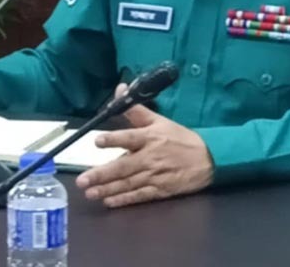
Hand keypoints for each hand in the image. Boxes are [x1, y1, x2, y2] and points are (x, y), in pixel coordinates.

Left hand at [75, 85, 213, 207]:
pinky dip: (124, 200)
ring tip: (90, 193)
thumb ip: (136, 109)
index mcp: (150, 137)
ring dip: (107, 189)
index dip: (114, 139)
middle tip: (83, 180)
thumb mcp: (160, 121)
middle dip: (102, 174)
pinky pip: (138, 196)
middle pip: (123, 166)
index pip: (130, 137)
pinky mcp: (159, 190)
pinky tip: (109, 201)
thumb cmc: (180, 138)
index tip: (98, 141)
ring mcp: (154, 175)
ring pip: (127, 183)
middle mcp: (150, 157)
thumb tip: (120, 88)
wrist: (207, 159)